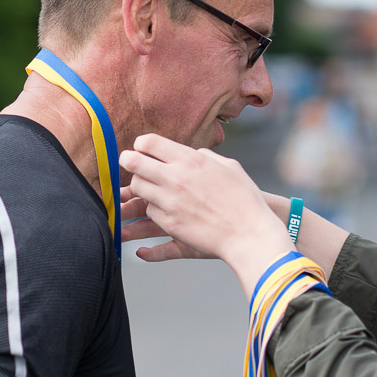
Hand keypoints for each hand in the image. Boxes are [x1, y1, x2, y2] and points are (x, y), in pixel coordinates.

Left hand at [120, 134, 292, 284]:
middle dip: (127, 161)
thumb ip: (205, 156)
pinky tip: (162, 209)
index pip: (149, 143)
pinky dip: (153, 209)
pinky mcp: (169, 224)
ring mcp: (170, 202)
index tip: (141, 149)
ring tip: (146, 188)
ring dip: (140, 186)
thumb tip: (192, 153)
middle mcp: (176, 178)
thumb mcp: (228, 166)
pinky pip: (150, 211)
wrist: (249, 233)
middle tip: (127, 163)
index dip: (141, 144)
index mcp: (191, 159)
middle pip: (134, 164)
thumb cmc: (244, 199)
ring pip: (137, 188)